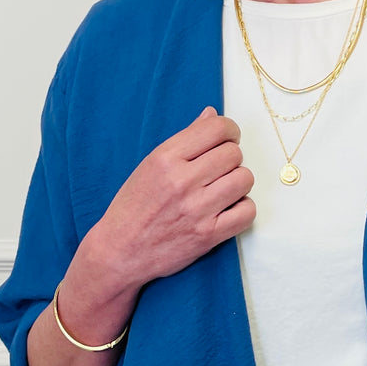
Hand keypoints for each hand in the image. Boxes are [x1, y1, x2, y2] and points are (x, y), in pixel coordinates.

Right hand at [88, 106, 255, 290]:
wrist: (119, 251)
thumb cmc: (132, 207)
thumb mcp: (150, 165)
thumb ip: (184, 140)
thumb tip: (212, 114)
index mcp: (165, 158)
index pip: (217, 128)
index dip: (229, 130)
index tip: (226, 139)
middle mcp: (182, 181)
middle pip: (234, 153)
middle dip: (231, 158)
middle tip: (219, 169)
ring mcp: (197, 209)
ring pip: (244, 179)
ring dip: (238, 182)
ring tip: (223, 189)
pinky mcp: (208, 235)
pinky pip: (247, 212)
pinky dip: (242, 209)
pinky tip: (228, 209)